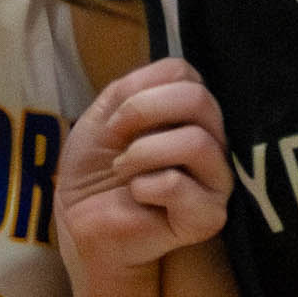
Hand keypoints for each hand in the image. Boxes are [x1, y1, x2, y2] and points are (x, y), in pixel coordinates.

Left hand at [55, 60, 231, 280]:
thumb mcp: (102, 115)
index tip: (115, 117)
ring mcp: (215, 180)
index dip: (142, 89)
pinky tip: (137, 196)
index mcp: (189, 113)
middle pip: (199, 99)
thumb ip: (132, 89)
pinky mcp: (208, 216)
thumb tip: (162, 87)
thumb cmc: (95, 169)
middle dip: (142, 112)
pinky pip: (180, 185)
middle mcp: (212, 140)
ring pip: (196, 143)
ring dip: (144, 153)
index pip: (185, 73)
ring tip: (124, 171)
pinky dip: (146, 186)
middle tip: (116, 138)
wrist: (81, 223)